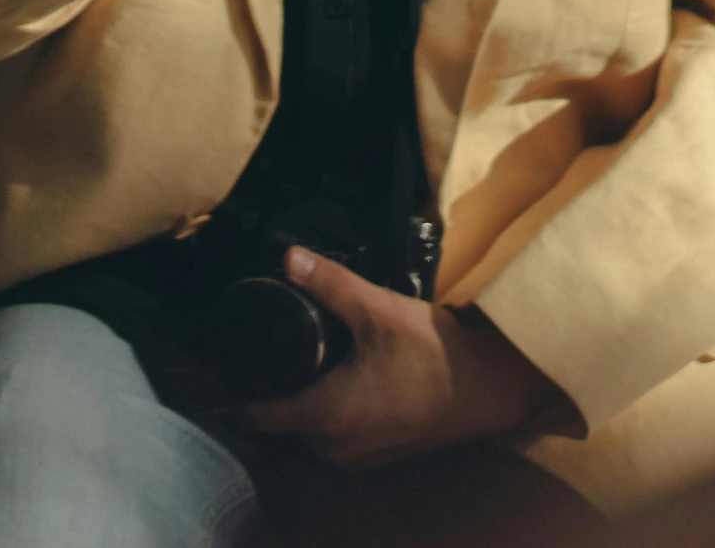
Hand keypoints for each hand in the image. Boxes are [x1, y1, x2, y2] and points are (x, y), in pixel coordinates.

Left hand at [237, 247, 561, 468]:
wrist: (487, 389)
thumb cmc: (431, 351)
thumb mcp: (377, 308)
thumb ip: (329, 283)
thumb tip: (286, 257)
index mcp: (324, 416)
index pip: (258, 416)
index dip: (237, 390)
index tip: (228, 361)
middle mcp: (334, 447)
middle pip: (282, 424)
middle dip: (271, 389)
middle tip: (264, 347)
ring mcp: (358, 457)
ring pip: (309, 432)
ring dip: (302, 402)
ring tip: (298, 358)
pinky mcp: (379, 454)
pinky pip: (335, 437)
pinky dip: (328, 412)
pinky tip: (338, 378)